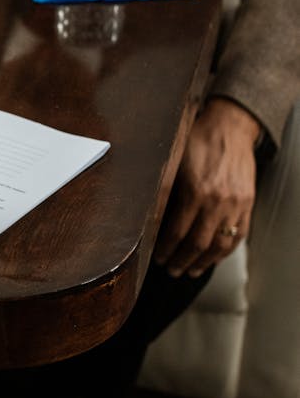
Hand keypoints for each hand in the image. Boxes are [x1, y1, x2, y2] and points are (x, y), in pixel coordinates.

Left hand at [154, 98, 259, 277]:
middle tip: (171, 270)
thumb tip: (150, 221)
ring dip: (203, 263)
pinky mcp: (247, 203)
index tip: (158, 257)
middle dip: (181, 261)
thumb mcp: (173, 163)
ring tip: (190, 270)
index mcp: (197, 191)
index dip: (166, 249)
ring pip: (220, 245)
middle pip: (198, 244)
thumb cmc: (199, 141)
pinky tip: (213, 257)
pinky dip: (225, 251)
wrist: (230, 126)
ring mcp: (236, 204)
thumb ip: (165, 193)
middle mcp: (219, 201)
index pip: (178, 232)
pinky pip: (238, 235)